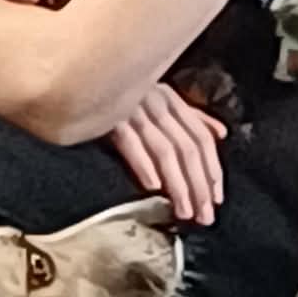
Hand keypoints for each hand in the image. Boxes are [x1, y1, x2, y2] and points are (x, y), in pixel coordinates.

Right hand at [110, 82, 226, 225]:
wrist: (77, 80)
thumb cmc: (117, 95)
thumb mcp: (159, 100)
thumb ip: (190, 118)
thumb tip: (220, 133)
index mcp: (170, 99)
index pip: (201, 137)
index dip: (212, 169)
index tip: (216, 198)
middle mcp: (156, 102)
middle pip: (188, 148)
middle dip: (200, 185)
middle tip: (204, 215)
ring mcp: (133, 109)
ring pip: (166, 150)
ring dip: (178, 185)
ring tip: (184, 212)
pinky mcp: (109, 117)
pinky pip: (131, 144)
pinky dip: (144, 165)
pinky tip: (153, 188)